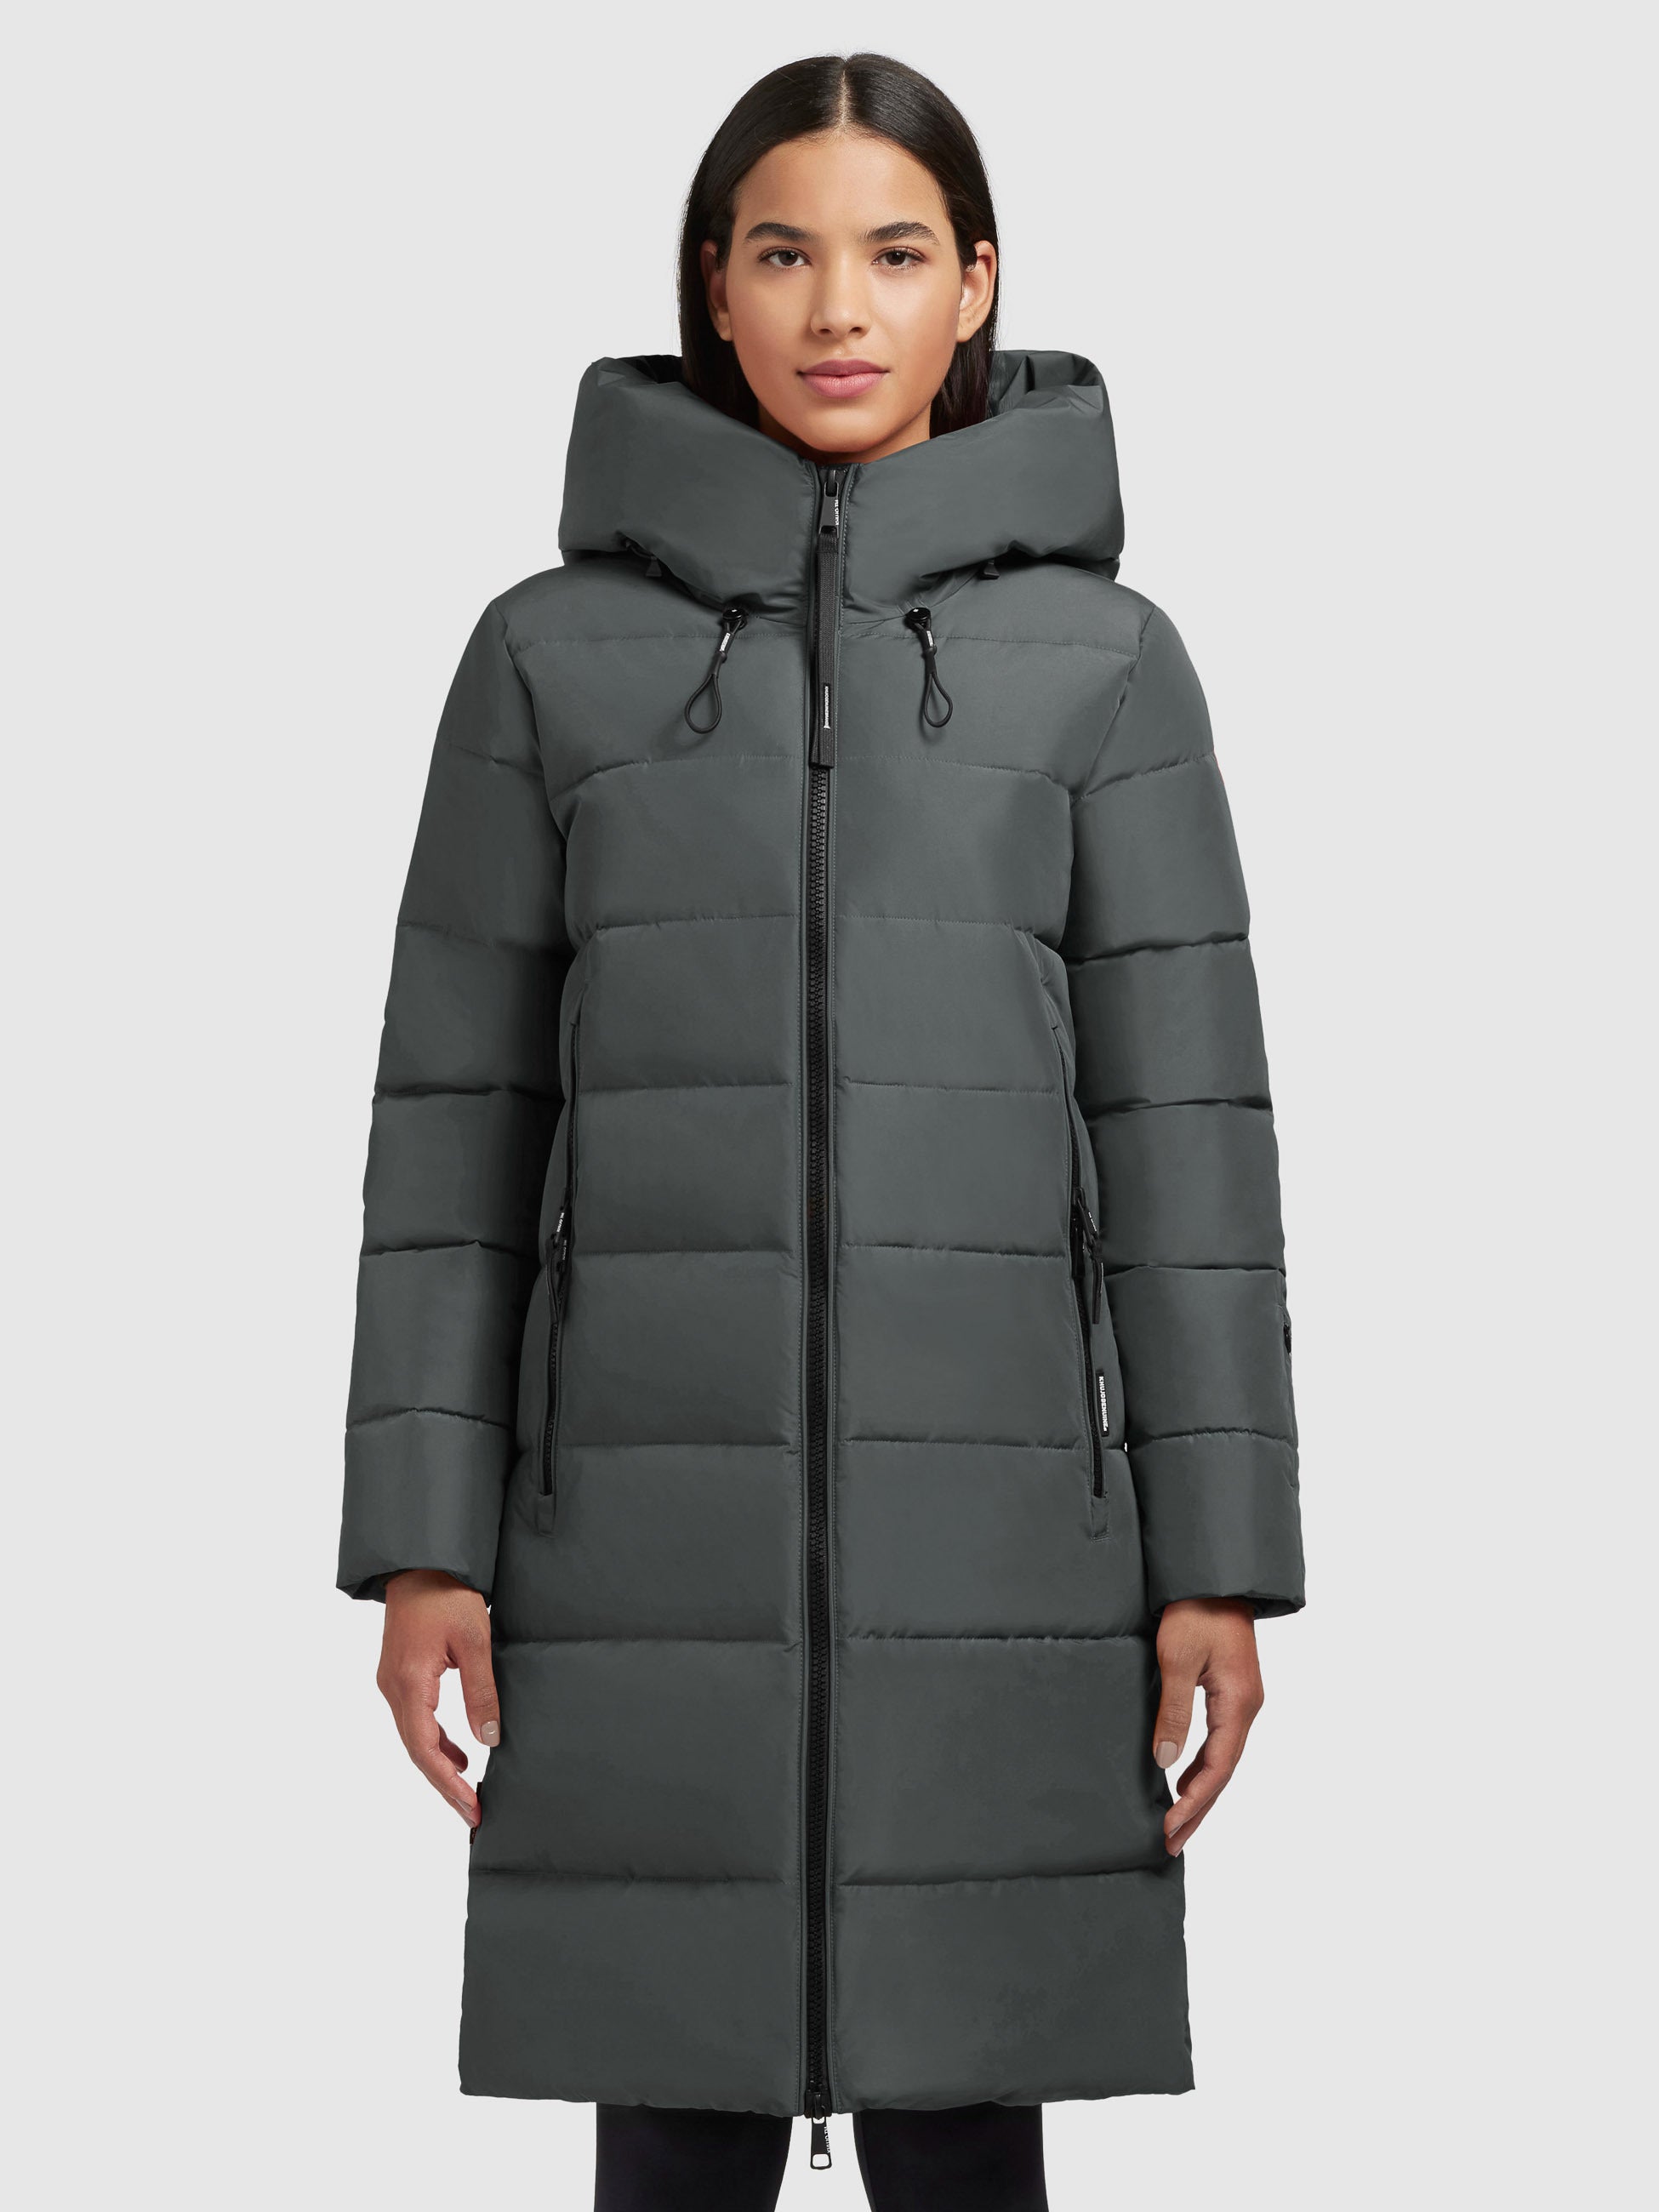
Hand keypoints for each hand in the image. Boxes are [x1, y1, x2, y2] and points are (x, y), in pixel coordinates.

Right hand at [377, 1569, 500, 1826]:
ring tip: (469, 1791)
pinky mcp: (401, 1675)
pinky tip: (460, 1753)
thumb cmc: (447, 1594)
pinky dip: (436, 1741)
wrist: (420, 1561)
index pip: (424, 1749)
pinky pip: (416, 1719)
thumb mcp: (475, 1640)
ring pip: (414, 1737)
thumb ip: (481, 1691)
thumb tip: (489, 1738)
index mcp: (409, 1684)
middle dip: (444, 1785)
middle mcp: (393, 1689)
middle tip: (472, 1813)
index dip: (447, 1783)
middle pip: (416, 1751)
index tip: (470, 1807)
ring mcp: (393, 1683)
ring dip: (440, 1765)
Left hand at [1152, 1598, 1263, 1854]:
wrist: (1215, 1577)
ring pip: (1223, 1759)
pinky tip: (1185, 1779)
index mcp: (1238, 1704)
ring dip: (1200, 1791)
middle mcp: (1247, 1708)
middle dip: (1198, 1810)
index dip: (1194, 1803)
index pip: (1217, 1769)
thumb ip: (1173, 1710)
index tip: (1170, 1828)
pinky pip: (1220, 1742)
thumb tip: (1166, 1761)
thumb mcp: (1177, 1658)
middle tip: (1172, 1843)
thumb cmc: (1195, 1611)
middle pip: (1224, 1772)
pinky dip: (1203, 1766)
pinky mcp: (1233, 1692)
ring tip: (1177, 1822)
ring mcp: (1242, 1701)